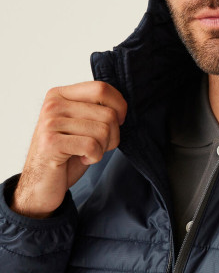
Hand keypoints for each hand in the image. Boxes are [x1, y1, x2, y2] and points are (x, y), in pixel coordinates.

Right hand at [11, 81, 126, 217]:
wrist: (41, 184)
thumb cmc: (67, 154)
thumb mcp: (82, 124)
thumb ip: (96, 109)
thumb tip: (122, 105)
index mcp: (60, 94)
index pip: (101, 88)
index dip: (119, 105)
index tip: (119, 121)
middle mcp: (53, 104)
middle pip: (107, 113)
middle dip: (113, 135)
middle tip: (98, 146)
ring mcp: (50, 123)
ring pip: (103, 130)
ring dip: (103, 148)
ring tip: (87, 152)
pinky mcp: (51, 143)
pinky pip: (92, 146)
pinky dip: (95, 156)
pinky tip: (82, 158)